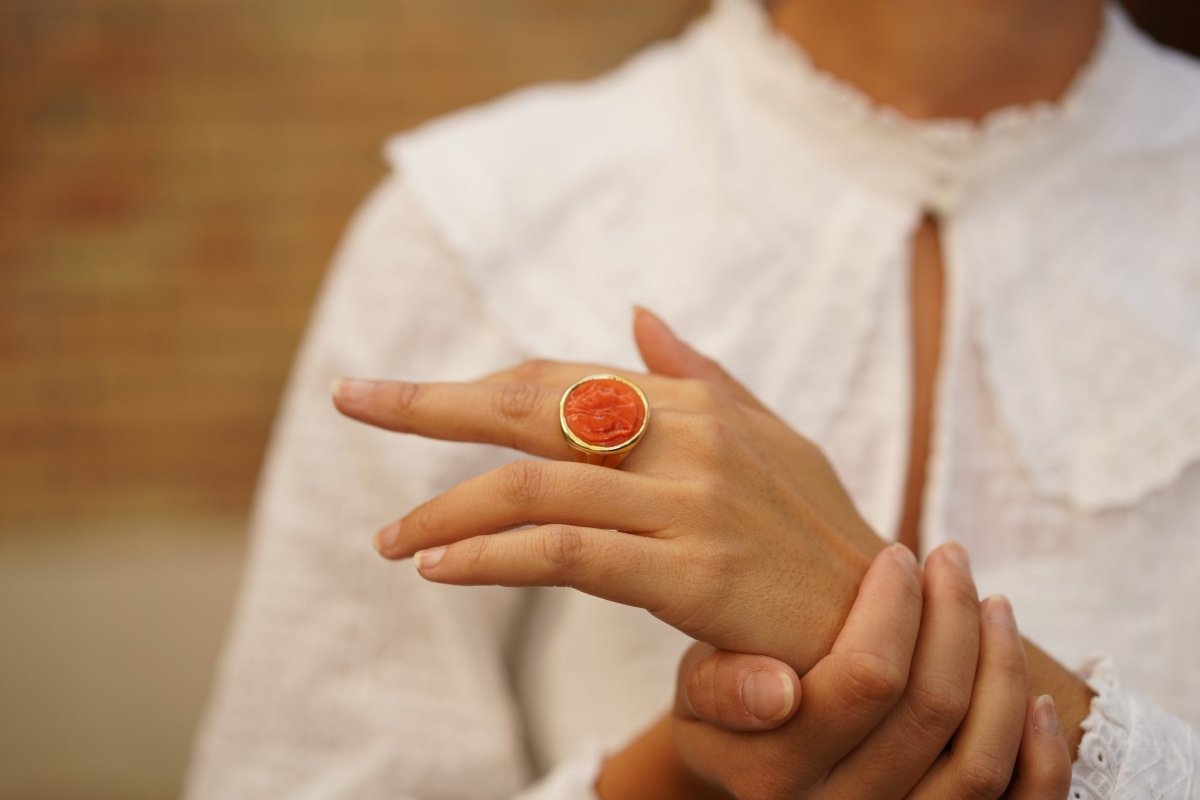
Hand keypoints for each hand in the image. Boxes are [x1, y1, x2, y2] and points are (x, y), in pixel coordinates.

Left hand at [333, 309, 884, 672]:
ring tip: (390, 538)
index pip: (558, 381)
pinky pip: (563, 554)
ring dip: (446, 508)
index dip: (477, 385)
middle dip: (431, 404)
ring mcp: (690, 502)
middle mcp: (687, 437)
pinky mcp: (690, 570)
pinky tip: (438, 567)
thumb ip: (699, 374)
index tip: (403, 393)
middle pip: (531, 406)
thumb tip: (638, 313)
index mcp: (694, 402)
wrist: (883, 621)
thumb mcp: (769, 437)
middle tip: (352, 401)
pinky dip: (489, 556)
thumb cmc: (815, 532)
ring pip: (534, 486)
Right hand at [671, 543, 1072, 799]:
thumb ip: (719, 688)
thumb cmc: (731, 710)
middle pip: (931, 709)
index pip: (866, 679)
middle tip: (951, 557)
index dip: (895, 607)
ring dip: (1002, 669)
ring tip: (993, 603)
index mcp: (775, 773)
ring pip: (979, 760)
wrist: (758, 771)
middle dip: (953, 614)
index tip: (897, 555)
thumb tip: (780, 690)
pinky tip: (1039, 698)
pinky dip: (1043, 756)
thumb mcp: (693, 692)